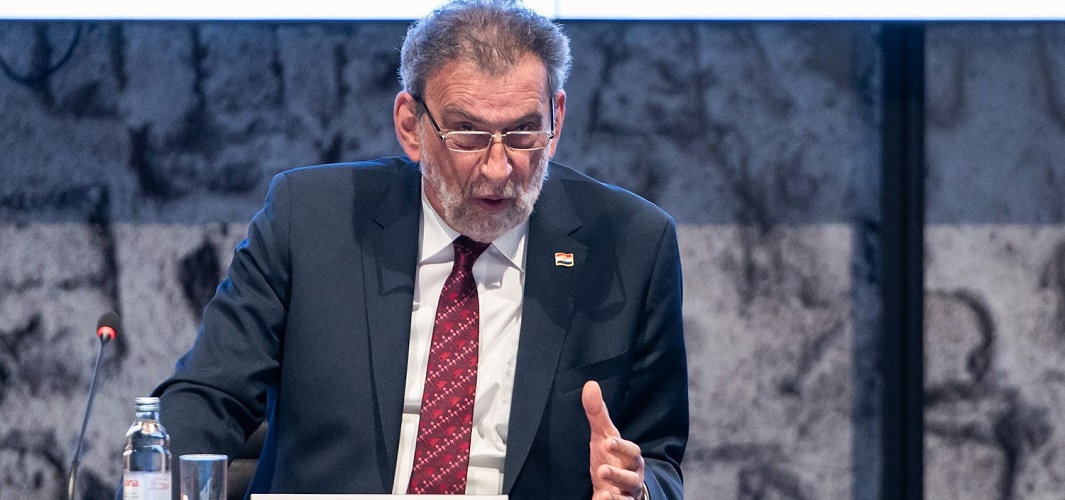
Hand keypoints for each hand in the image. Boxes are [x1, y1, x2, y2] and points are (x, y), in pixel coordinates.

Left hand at [582, 380, 646, 499]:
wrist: (620, 486)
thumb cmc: (612, 457)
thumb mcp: (603, 436)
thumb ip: (597, 414)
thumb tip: (590, 384)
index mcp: (630, 457)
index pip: (631, 451)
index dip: (621, 447)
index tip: (607, 442)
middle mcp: (632, 477)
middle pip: (631, 477)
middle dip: (618, 474)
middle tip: (602, 470)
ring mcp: (626, 494)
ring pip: (626, 498)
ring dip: (615, 497)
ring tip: (602, 494)